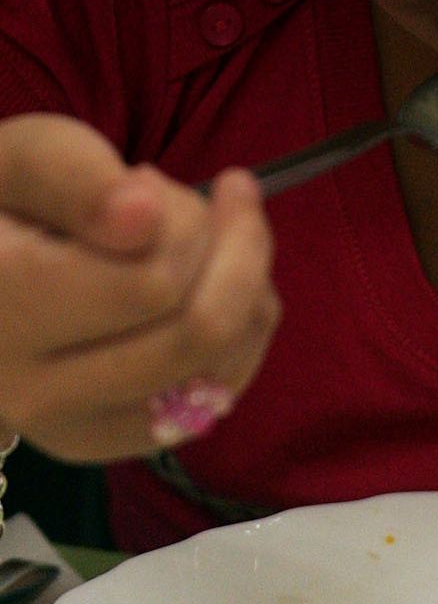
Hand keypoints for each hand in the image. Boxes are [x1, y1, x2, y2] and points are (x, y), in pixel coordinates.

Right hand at [0, 114, 279, 460]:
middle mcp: (32, 389)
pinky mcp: (104, 445)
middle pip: (195, 335)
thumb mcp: (12, 157)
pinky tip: (212, 289)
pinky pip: (210, 405)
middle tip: (213, 201)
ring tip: (209, 240)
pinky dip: (240, 341)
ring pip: (216, 376)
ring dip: (247, 297)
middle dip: (234, 256)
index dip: (185, 222)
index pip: (153, 283)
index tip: (156, 178)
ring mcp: (71, 429)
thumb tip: (143, 215)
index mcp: (3, 306)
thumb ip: (69, 173)